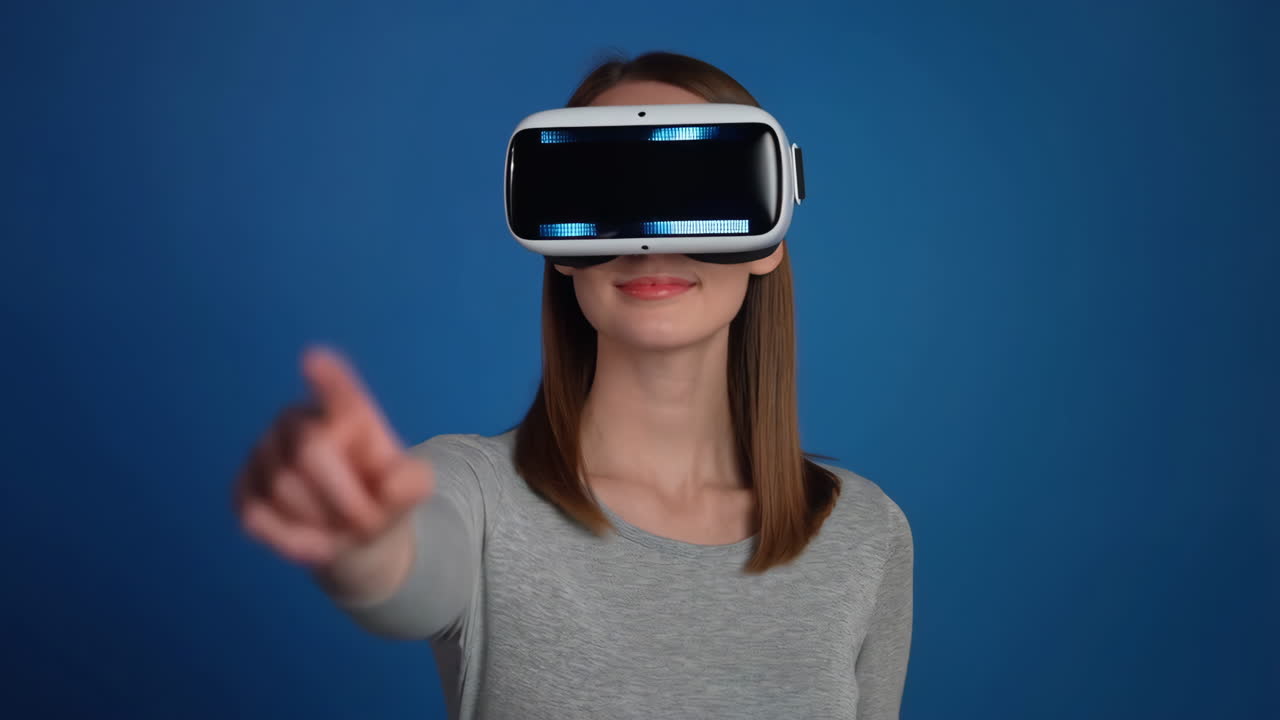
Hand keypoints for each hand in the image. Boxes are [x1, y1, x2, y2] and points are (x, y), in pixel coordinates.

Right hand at [233, 346, 433, 572]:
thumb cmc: (382, 496)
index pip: (338, 391)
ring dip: (321, 524)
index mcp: (347, 411)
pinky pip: (257, 516)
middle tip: (368, 525)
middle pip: (311, 452)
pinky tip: (315, 542)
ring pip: (283, 489)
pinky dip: (291, 540)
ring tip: (342, 530)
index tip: (314, 360)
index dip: (326, 377)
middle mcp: (298, 420)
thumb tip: (391, 488)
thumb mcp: (410, 489)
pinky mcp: (242, 488)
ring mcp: (264, 451)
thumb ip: (411, 484)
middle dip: (344, 500)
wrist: (354, 534)